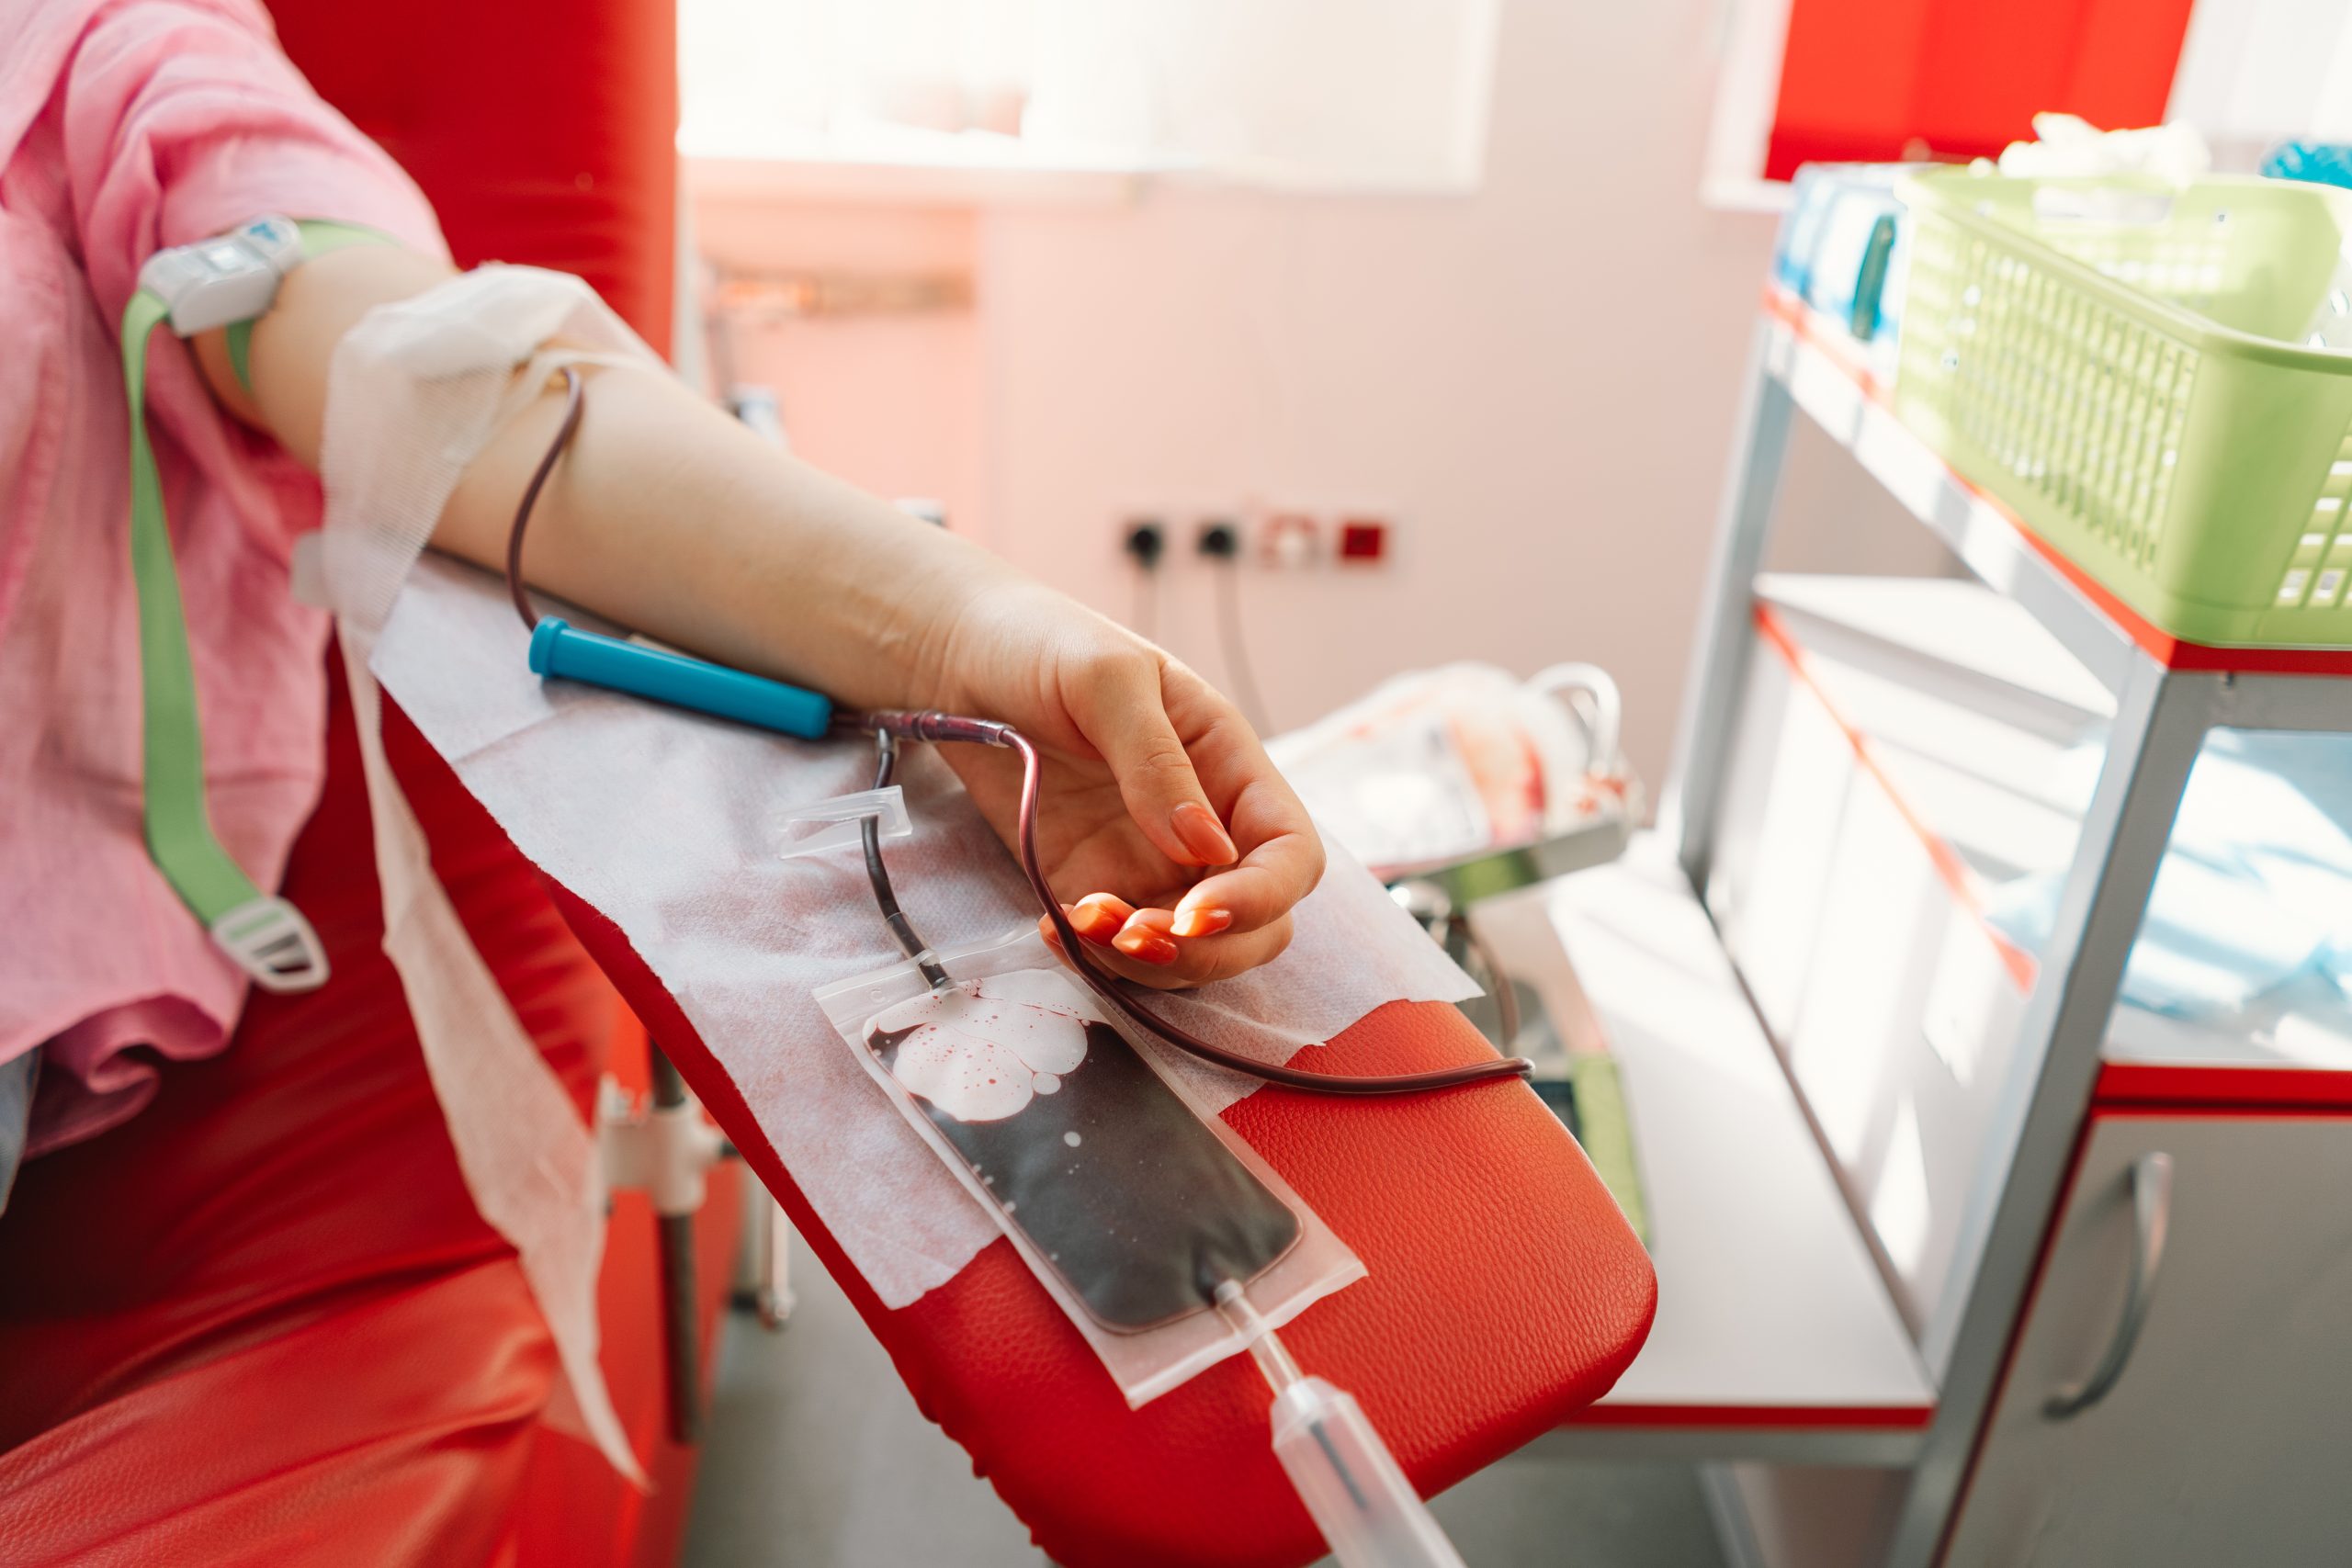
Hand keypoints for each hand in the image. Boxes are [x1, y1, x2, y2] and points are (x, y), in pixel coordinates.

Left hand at [914, 581, 1322, 988]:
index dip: (1261, 897)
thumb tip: (1206, 848)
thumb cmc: (1046, 646)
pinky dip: (1097, 958)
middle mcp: (1204, 825)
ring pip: (1190, 952)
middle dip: (1206, 950)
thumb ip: (1156, 761)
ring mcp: (1149, 863)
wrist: (961, 659)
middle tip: (1133, 935)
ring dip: (1147, 963)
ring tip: (1080, 925)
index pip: (1289, 854)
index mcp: (1230, 766)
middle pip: (1257, 924)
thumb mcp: (1108, 680)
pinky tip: (1054, 927)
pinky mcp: (1091, 885)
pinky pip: (1118, 948)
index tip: (1196, 914)